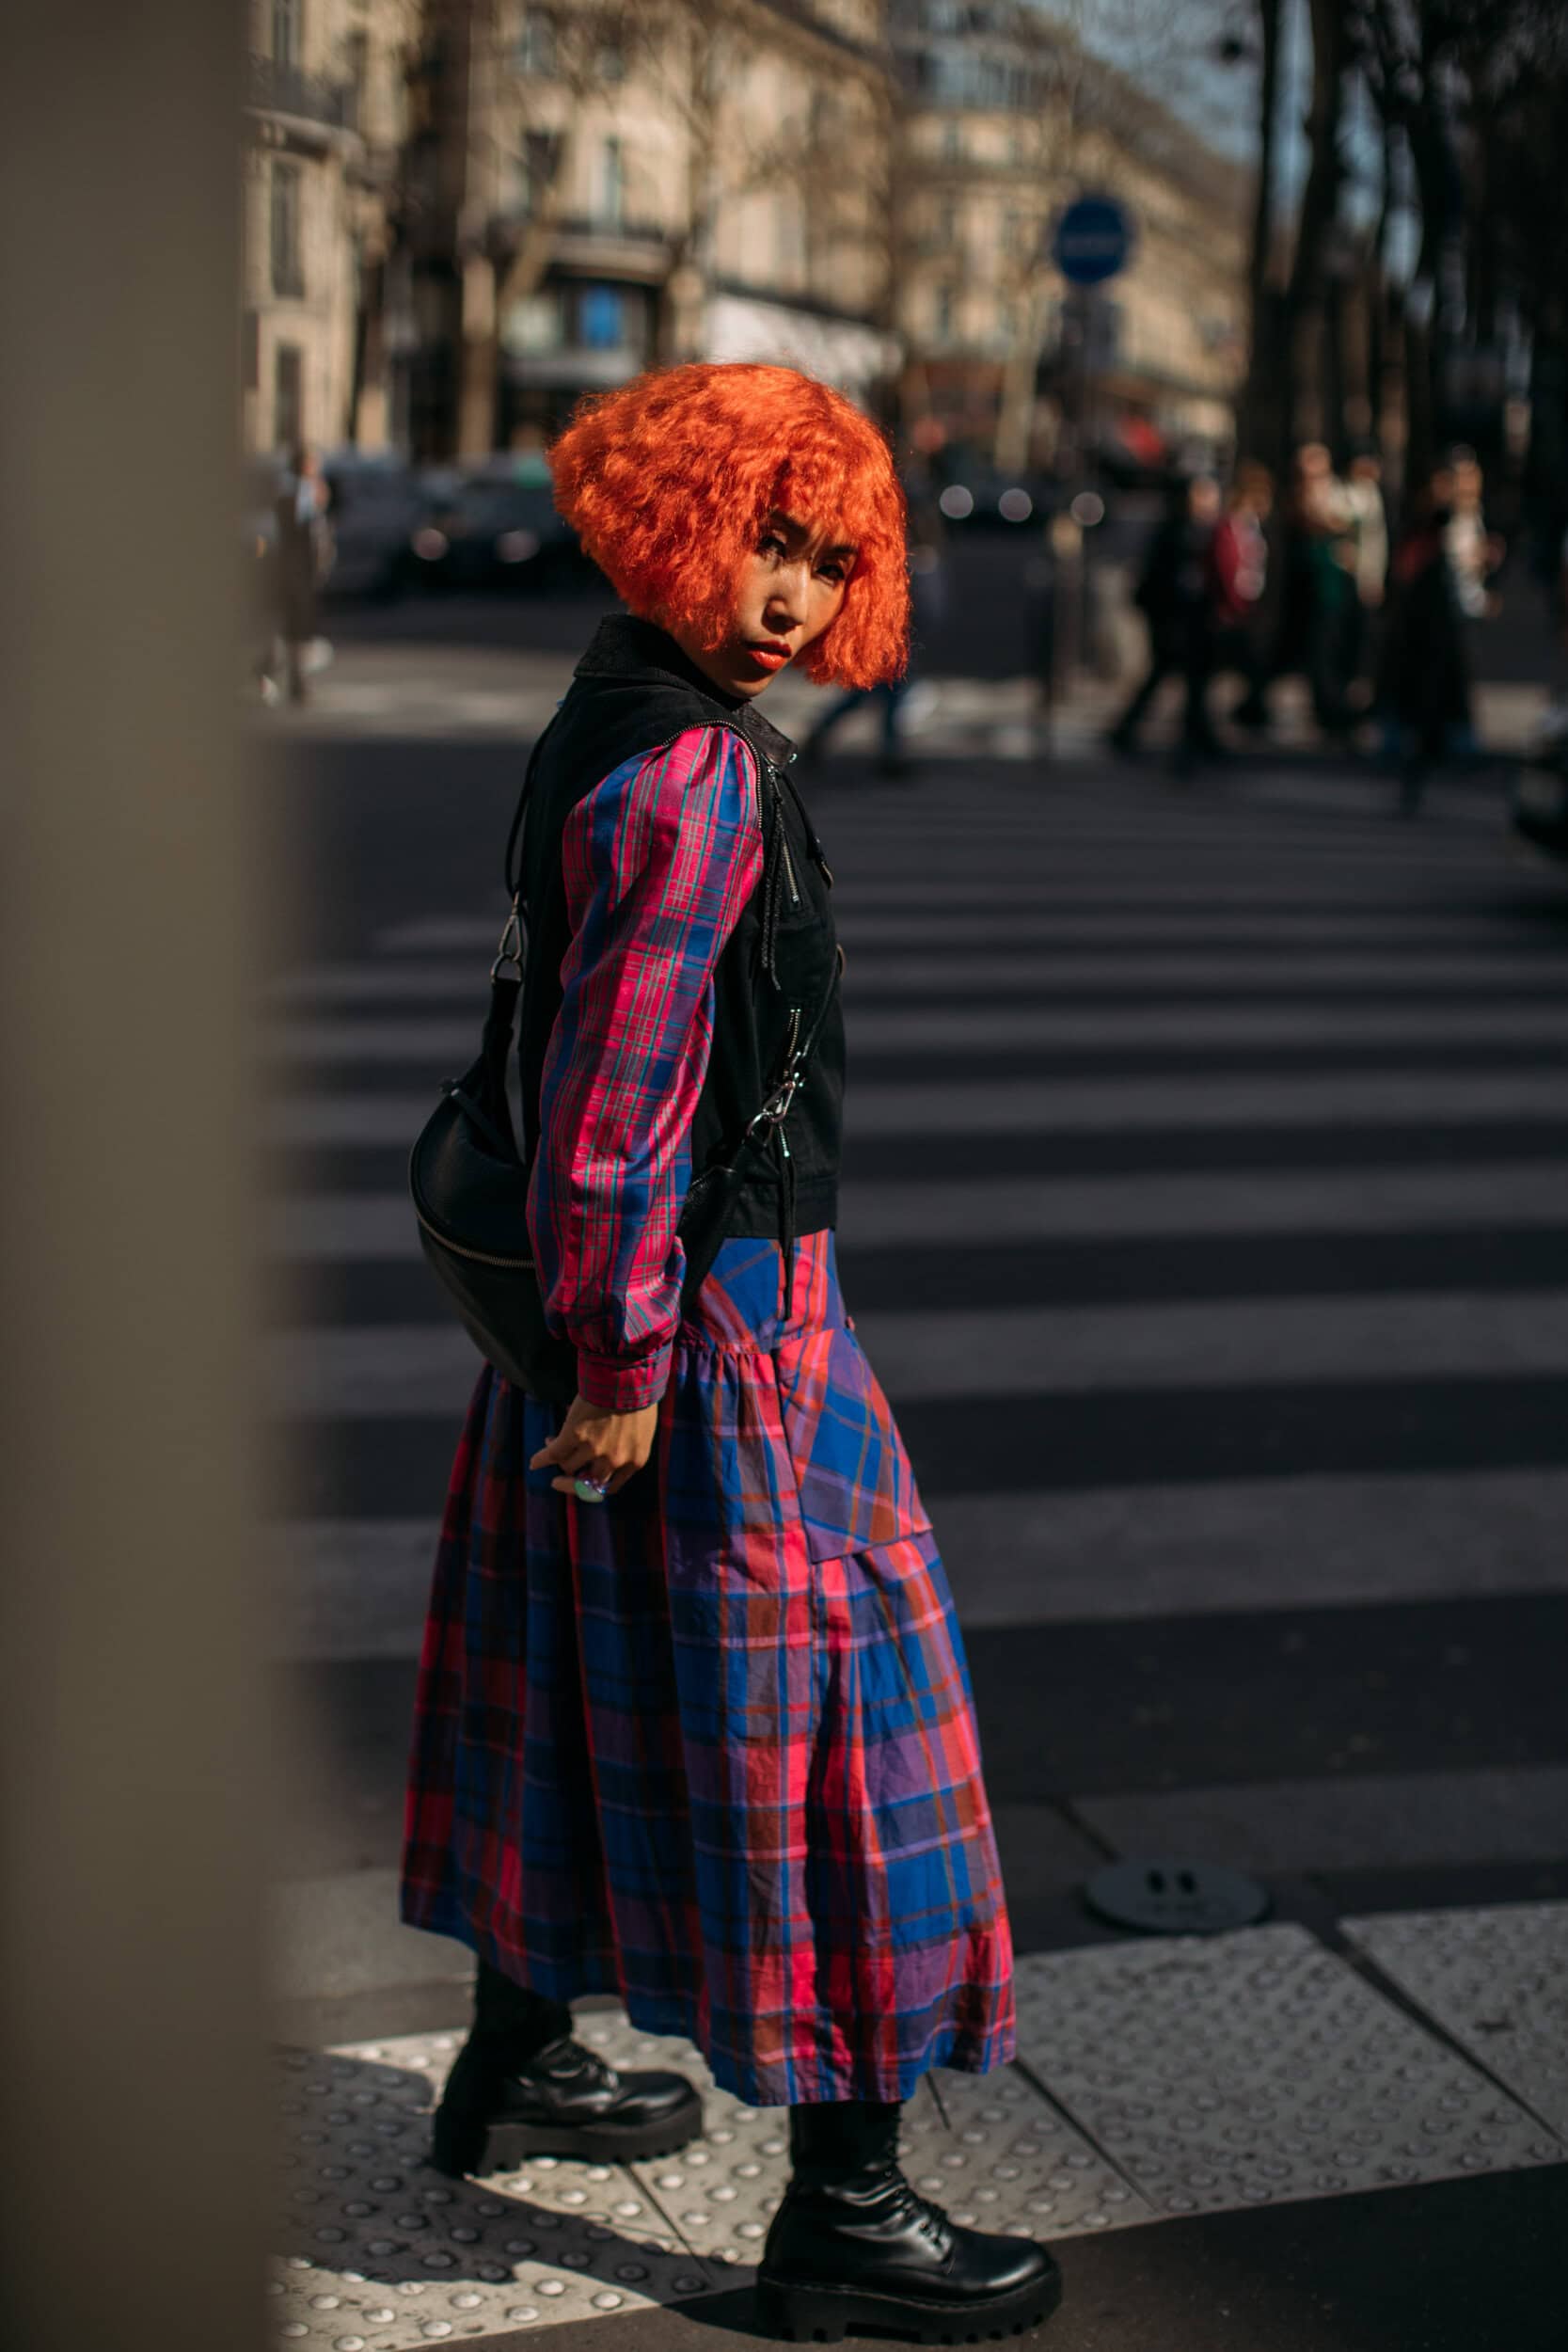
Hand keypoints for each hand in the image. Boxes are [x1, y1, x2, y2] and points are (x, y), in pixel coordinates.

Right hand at [530, 1394, 658, 1497]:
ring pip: (568, 1465)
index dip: (590, 1486)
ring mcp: (594, 1450)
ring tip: (553, 1442)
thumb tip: (609, 1449)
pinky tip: (534, 1462)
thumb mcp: (641, 1430)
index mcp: (634, 1461)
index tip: (580, 1480)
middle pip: (586, 1482)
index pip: (608, 1487)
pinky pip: (553, 1453)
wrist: (628, 1375)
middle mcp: (614, 1461)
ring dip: (560, 1457)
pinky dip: (541, 1459)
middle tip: (561, 1474)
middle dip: (571, 1477)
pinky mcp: (575, 1435)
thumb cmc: (638, 1397)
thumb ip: (627, 1446)